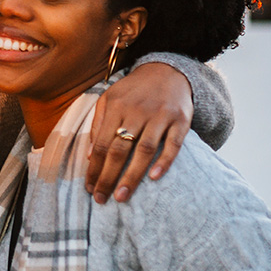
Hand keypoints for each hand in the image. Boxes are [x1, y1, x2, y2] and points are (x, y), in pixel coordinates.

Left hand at [82, 61, 192, 203]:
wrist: (168, 70)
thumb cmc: (134, 91)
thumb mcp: (110, 99)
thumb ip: (98, 124)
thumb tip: (91, 155)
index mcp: (116, 106)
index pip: (102, 143)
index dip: (94, 168)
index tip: (90, 188)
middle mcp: (137, 111)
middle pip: (120, 149)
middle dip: (109, 177)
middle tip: (102, 199)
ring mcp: (160, 115)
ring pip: (145, 149)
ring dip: (132, 175)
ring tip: (122, 196)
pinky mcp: (181, 119)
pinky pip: (173, 144)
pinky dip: (164, 161)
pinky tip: (154, 177)